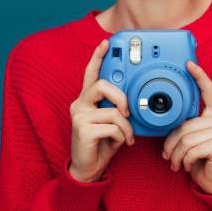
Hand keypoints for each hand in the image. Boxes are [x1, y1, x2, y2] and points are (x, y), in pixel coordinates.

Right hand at [68, 39, 134, 182]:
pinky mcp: (82, 129)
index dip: (98, 57)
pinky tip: (118, 143)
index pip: (91, 73)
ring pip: (113, 110)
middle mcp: (79, 103)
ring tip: (126, 136)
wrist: (89, 167)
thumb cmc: (102, 142)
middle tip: (127, 112)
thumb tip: (132, 101)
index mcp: (87, 99)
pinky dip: (122, 136)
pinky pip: (112, 126)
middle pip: (102, 86)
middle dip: (121, 97)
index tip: (105, 43)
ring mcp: (79, 116)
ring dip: (126, 126)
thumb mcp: (112, 121)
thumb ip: (117, 107)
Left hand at [163, 61, 211, 193]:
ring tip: (178, 163)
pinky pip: (192, 150)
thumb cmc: (202, 158)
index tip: (189, 64)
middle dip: (172, 144)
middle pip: (186, 125)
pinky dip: (185, 161)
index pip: (208, 91)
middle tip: (169, 155)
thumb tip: (169, 122)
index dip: (198, 76)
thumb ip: (187, 125)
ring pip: (186, 139)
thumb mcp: (193, 138)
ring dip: (177, 155)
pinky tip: (189, 166)